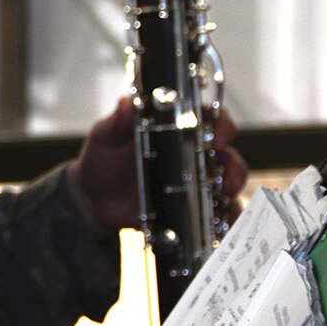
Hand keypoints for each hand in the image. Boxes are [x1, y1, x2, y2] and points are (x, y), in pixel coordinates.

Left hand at [65, 97, 250, 236]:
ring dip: (233, 190)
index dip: (220, 124)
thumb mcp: (106, 136)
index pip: (210, 119)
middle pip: (227, 153)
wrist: (93, 198)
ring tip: (224, 197)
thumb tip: (126, 104)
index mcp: (178, 128)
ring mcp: (197, 182)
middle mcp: (193, 153)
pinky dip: (228, 216)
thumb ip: (117, 122)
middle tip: (225, 176)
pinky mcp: (193, 208)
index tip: (216, 137)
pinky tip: (224, 221)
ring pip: (229, 183)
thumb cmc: (104, 159)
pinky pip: (220, 213)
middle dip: (233, 164)